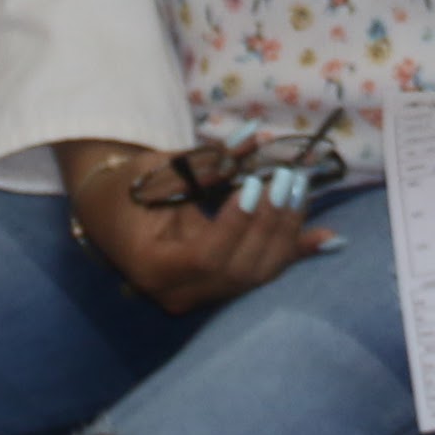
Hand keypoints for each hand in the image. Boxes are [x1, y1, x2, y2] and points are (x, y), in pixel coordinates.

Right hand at [61, 141, 334, 311]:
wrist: (110, 212)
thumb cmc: (127, 186)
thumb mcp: (160, 169)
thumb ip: (208, 162)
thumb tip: (253, 139)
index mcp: (152, 266)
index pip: (207, 257)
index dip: (236, 224)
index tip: (254, 185)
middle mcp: (178, 291)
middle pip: (240, 269)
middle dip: (270, 223)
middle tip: (289, 179)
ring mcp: (201, 295)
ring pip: (257, 274)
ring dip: (286, 233)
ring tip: (300, 192)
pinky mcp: (220, 288)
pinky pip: (262, 273)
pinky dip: (293, 252)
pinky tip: (324, 236)